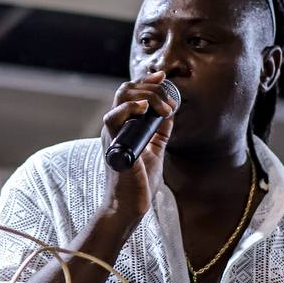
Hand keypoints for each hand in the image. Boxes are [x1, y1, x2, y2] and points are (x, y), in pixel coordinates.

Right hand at [100, 70, 175, 219]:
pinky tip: (144, 109)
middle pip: (127, 89)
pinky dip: (128, 108)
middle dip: (150, 87)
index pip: (131, 93)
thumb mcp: (155, 149)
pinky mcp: (114, 144)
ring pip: (122, 97)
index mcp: (124, 126)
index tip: (163, 77)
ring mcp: (113, 134)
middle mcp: (116, 126)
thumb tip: (170, 112)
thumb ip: (160, 130)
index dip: (147, 81)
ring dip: (146, 96)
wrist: (130, 205)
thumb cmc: (140, 181)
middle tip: (169, 101)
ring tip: (164, 108)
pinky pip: (113, 118)